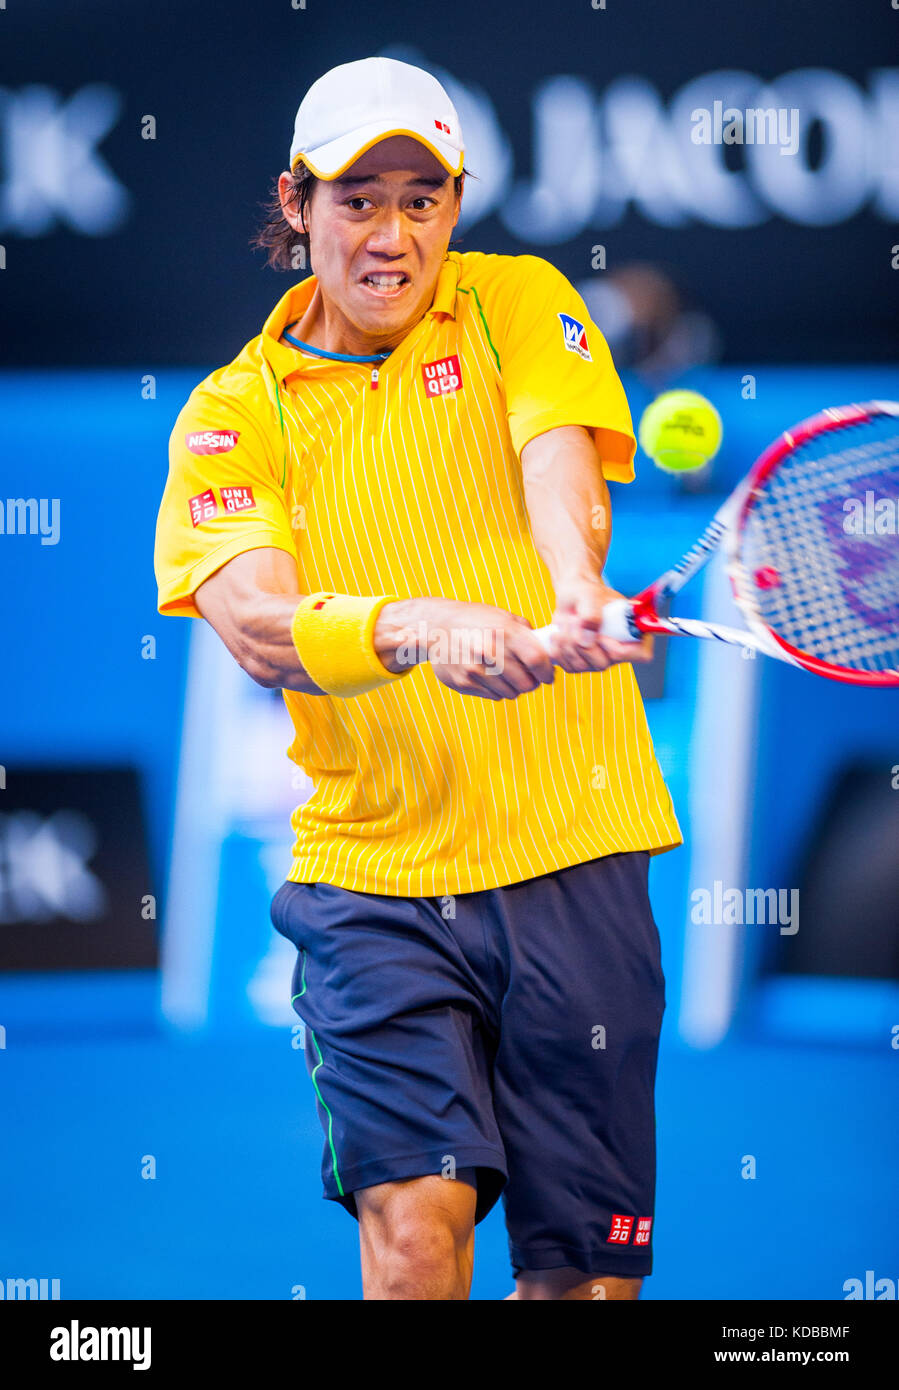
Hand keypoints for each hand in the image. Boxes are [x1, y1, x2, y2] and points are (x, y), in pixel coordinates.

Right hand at [374, 597, 554, 700]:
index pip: (538, 661)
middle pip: (527, 683)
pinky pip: (494, 695)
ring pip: (511, 693)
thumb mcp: (503, 617)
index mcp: (504, 631)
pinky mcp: (464, 682)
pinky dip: (497, 689)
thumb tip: (551, 654)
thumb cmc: (476, 620)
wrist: (436, 627)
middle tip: (529, 677)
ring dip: (514, 687)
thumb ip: (527, 635)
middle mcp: (489, 651)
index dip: (548, 672)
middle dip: (532, 683)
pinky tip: (489, 675)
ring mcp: (475, 669)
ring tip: (506, 673)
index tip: (548, 675)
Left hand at [544, 578, 652, 672]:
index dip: (618, 648)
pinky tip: (560, 632)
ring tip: (567, 621)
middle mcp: (619, 651)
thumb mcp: (590, 595)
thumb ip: (591, 613)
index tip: (601, 632)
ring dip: (567, 641)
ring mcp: (600, 660)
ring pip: (581, 666)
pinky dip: (558, 648)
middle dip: (582, 640)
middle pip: (603, 663)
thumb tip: (586, 640)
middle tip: (575, 619)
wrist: (571, 597)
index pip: (640, 654)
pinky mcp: (581, 664)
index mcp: (634, 632)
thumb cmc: (586, 592)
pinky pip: (567, 666)